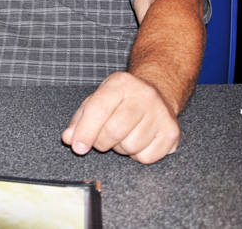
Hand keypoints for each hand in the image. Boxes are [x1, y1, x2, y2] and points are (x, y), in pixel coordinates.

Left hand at [61, 72, 180, 164]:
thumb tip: (69, 138)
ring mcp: (161, 113)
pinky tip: (139, 140)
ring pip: (130, 146)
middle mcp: (144, 95)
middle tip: (102, 139)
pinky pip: (146, 157)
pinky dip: (137, 155)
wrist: (159, 93)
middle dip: (101, 142)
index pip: (99, 109)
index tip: (77, 146)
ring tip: (124, 134)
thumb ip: (81, 118)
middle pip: (114, 131)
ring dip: (121, 148)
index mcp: (121, 83)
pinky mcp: (172, 132)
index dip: (85, 131)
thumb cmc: (123, 99)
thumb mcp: (98, 99)